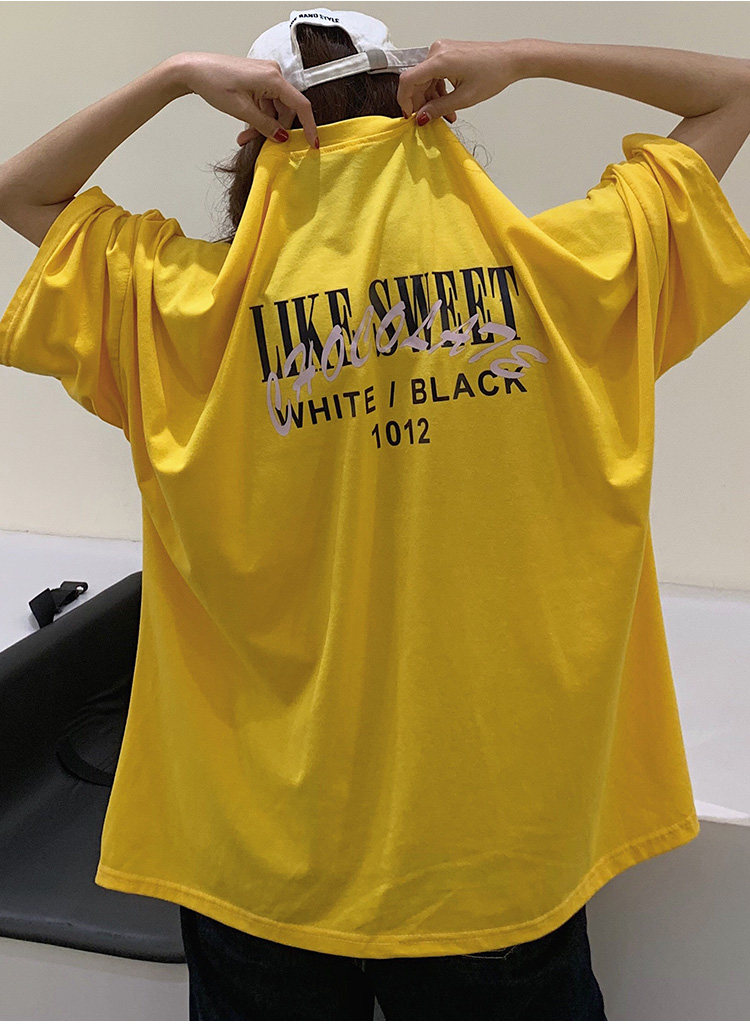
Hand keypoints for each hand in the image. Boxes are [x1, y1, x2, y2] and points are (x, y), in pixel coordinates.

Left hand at [179, 52, 318, 147]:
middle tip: (254, 142)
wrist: (194, 70)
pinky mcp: (258, 79)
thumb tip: (282, 137)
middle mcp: (273, 73)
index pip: (300, 105)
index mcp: (273, 78)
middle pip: (286, 110)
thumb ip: (265, 125)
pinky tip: (245, 125)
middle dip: (274, 129)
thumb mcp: (242, 110)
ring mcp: (266, 76)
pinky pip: (266, 103)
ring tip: (244, 136)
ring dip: (263, 125)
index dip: (309, 126)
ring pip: (274, 109)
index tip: (312, 144)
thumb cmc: (214, 82)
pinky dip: (258, 116)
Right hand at [398, 39, 526, 122]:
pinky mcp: (447, 53)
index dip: (405, 101)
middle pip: (416, 81)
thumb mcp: (464, 98)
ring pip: (425, 80)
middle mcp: (437, 51)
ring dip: (432, 99)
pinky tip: (448, 102)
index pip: (408, 80)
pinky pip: (434, 74)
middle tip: (430, 119)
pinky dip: (438, 90)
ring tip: (446, 114)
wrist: (509, 60)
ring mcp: (442, 50)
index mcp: (440, 59)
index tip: (409, 116)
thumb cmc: (494, 72)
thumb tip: (421, 117)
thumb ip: (439, 109)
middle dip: (422, 103)